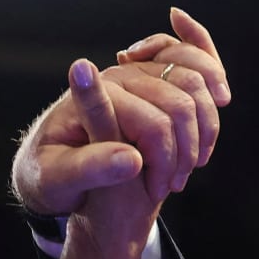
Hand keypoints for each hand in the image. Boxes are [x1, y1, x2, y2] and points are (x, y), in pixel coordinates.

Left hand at [12, 8, 228, 215]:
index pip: (154, 126)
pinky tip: (208, 119)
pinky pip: (194, 65)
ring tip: (185, 166)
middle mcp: (117, 76)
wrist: (49, 166)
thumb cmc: (47, 175)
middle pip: (182, 104)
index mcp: (91, 97)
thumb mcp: (57, 180)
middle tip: (172, 184)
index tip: (155, 193)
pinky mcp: (151, 78)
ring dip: (205, 127)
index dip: (164, 163)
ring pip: (197, 82)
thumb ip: (92, 168)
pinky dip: (210, 88)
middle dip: (187, 150)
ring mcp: (137, 73)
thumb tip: (133, 161)